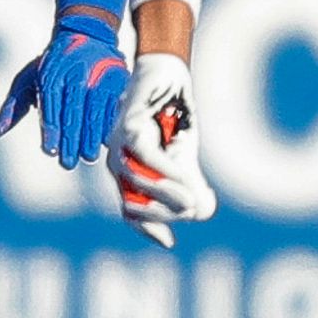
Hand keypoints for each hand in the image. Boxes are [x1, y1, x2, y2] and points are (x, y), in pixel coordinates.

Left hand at [0, 8, 130, 169]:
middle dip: (70, 140)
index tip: (49, 151)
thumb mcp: (28, 79)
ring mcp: (98, 77)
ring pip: (94, 112)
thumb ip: (13, 106)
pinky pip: (112, 107)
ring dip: (90, 138)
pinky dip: (108, 126)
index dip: (50, 130)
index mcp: (51, 74)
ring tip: (86, 157)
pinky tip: (104, 142)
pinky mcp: (117, 80)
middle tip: (68, 163)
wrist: (87, 36)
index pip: (50, 107)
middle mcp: (76, 74)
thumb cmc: (52, 66)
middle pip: (73, 112)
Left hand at [113, 52, 217, 247]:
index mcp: (129, 177)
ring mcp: (119, 148)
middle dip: (166, 213)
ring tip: (191, 199)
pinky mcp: (129, 128)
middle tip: (192, 206)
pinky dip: (167, 171)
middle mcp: (118, 165)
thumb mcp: (183, 158)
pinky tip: (184, 176)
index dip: (148, 229)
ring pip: (139, 184)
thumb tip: (199, 212)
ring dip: (168, 195)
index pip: (131, 214)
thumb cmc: (172, 119)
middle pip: (135, 206)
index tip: (169, 241)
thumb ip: (187, 186)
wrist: (165, 76)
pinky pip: (146, 157)